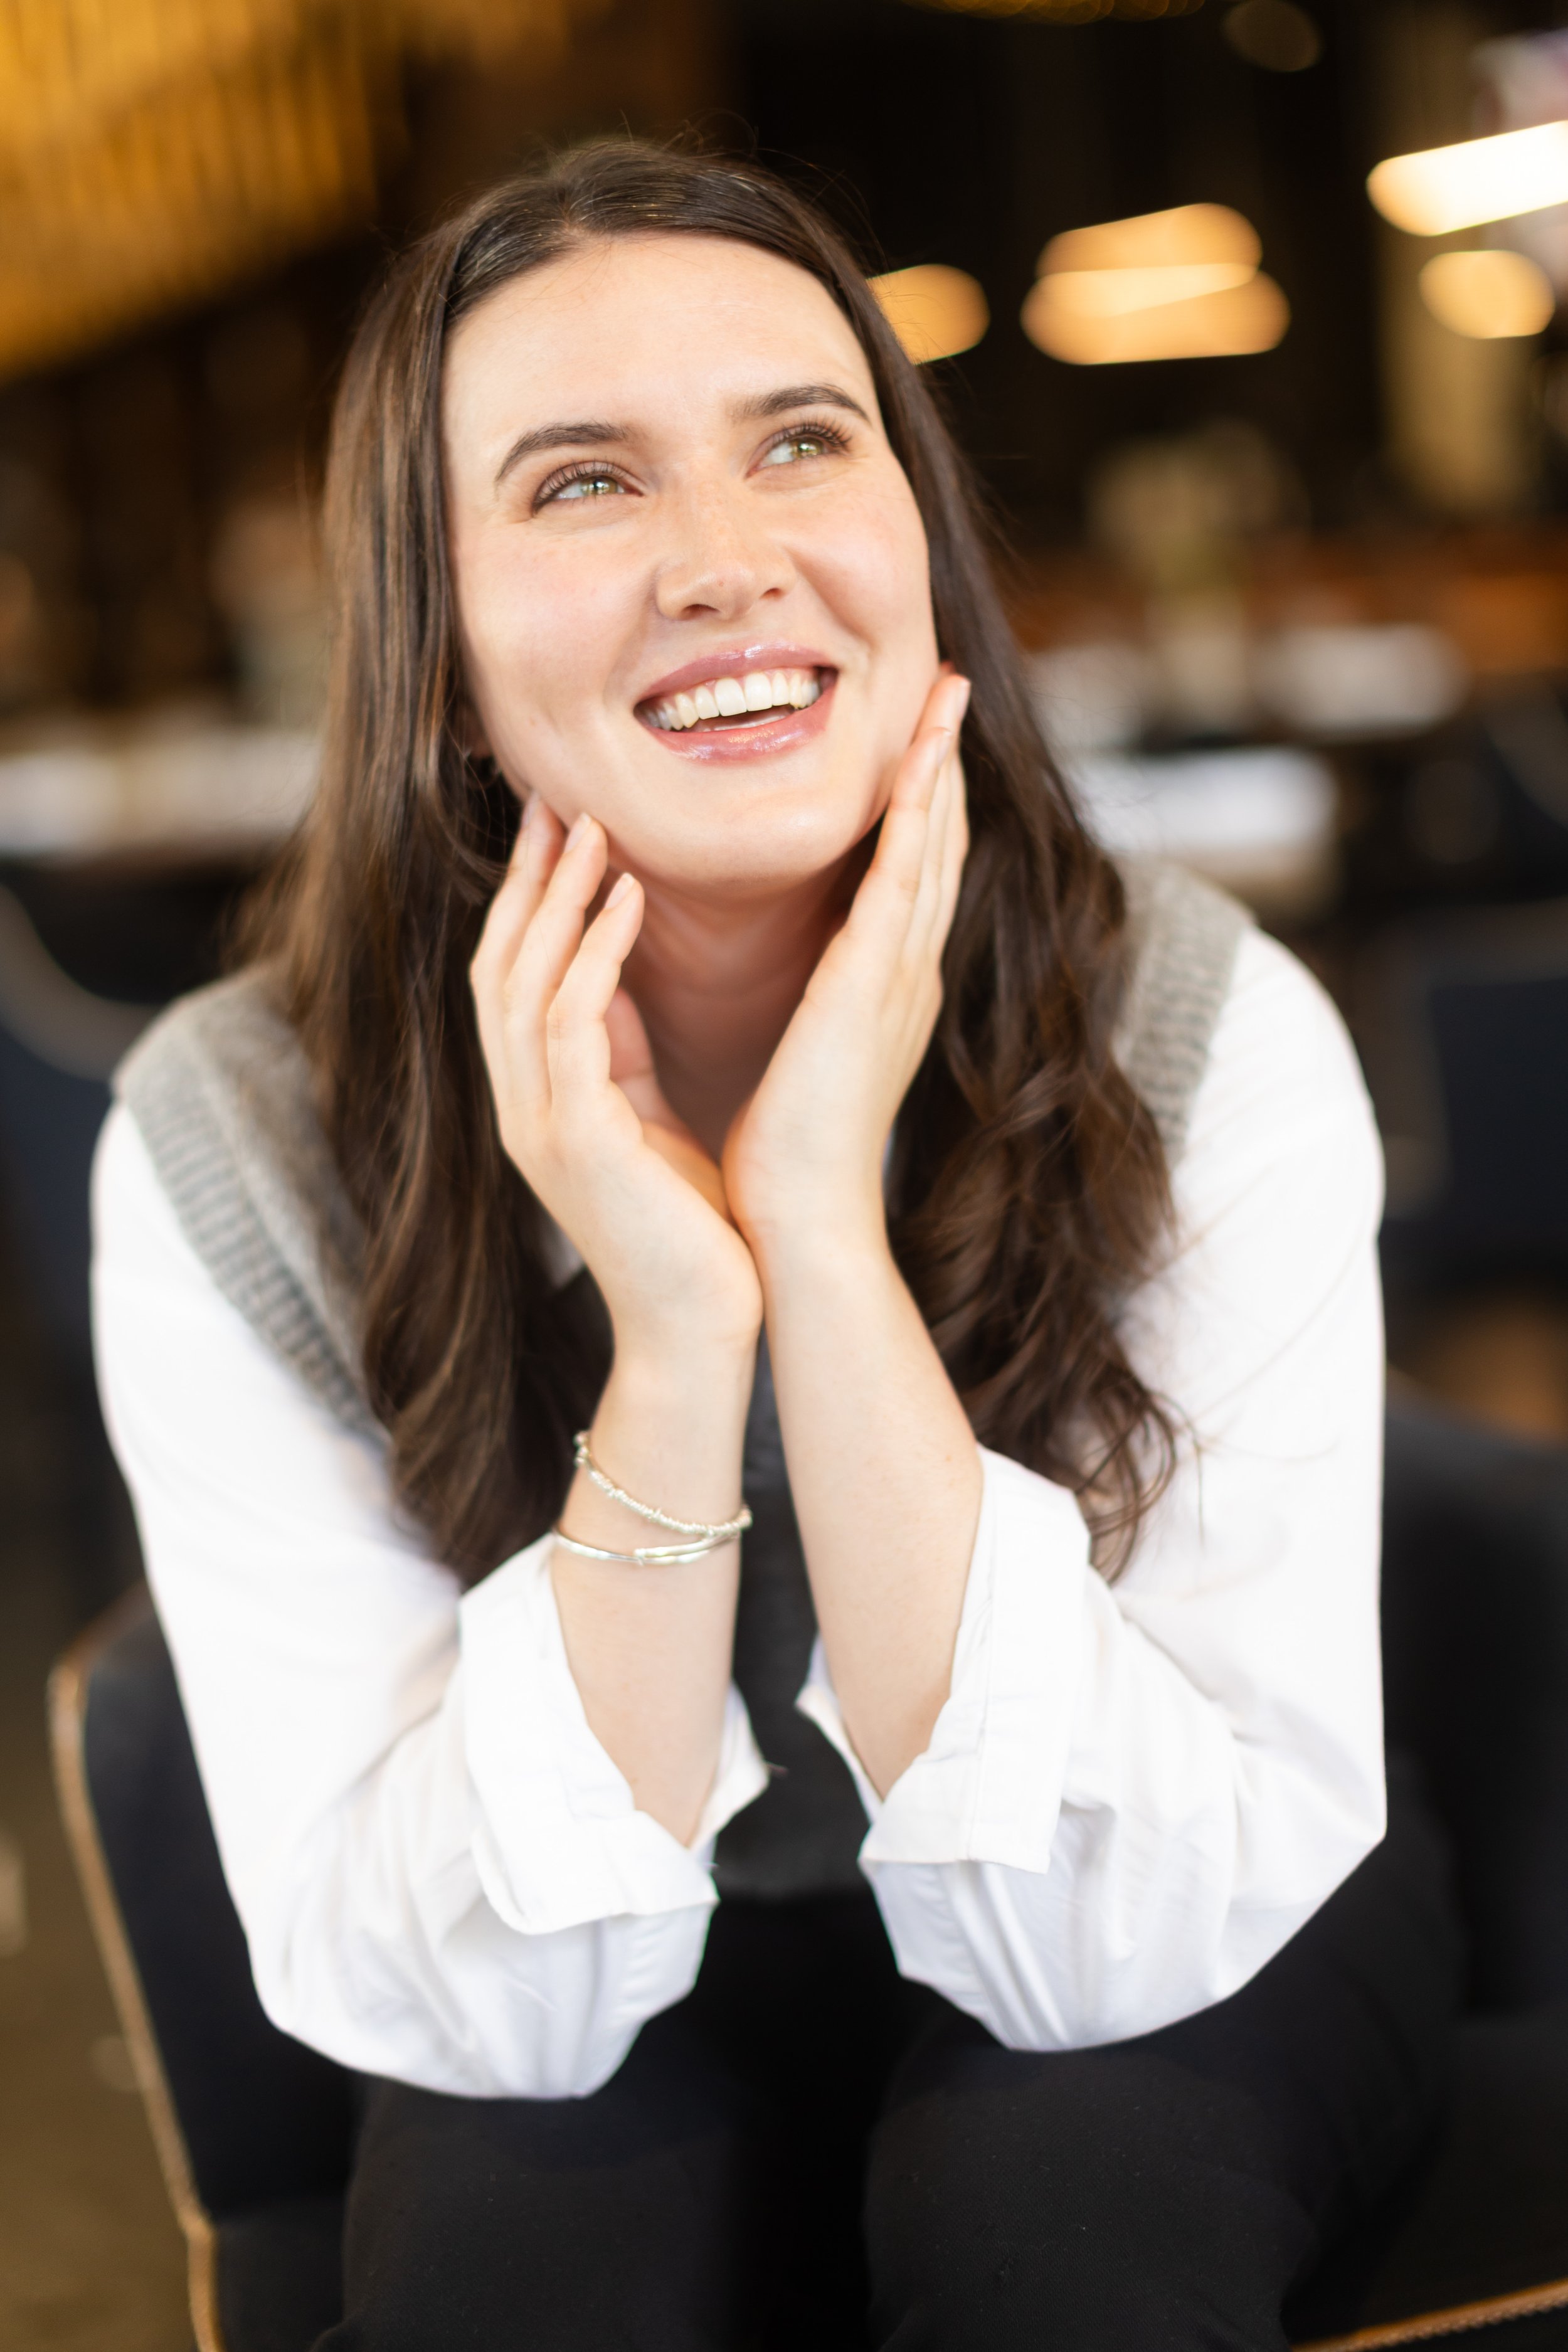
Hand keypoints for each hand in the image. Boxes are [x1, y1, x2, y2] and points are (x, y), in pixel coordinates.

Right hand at [470, 799, 762, 1355]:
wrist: (700, 1332)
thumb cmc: (691, 1232)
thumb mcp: (645, 1123)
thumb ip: (617, 1054)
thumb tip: (612, 972)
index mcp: (536, 1105)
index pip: (510, 981)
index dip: (526, 902)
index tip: (557, 828)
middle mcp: (521, 1110)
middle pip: (496, 966)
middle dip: (524, 880)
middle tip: (554, 798)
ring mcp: (539, 1125)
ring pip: (521, 982)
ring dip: (556, 898)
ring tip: (593, 827)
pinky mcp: (578, 1139)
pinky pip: (571, 1020)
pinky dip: (595, 949)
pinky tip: (628, 895)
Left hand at [722, 668, 969, 1261]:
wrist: (801, 1227)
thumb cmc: (785, 1159)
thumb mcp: (803, 1056)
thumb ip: (812, 1005)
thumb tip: (799, 974)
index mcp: (885, 991)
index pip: (910, 876)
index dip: (920, 804)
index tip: (919, 738)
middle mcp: (906, 976)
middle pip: (937, 845)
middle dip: (944, 763)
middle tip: (950, 685)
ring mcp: (900, 979)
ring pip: (931, 847)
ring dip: (940, 766)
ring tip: (947, 693)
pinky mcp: (874, 988)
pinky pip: (903, 880)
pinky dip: (917, 816)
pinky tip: (924, 761)